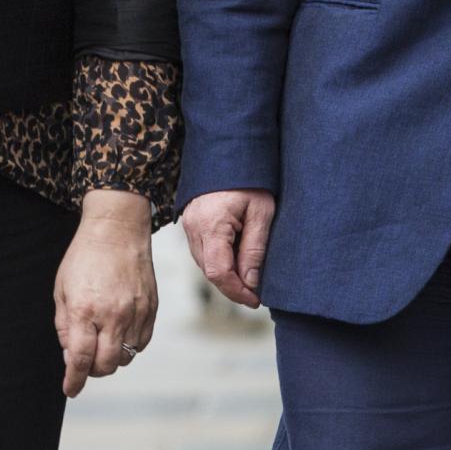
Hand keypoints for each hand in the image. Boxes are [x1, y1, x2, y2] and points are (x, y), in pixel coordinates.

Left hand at [55, 191, 155, 398]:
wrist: (117, 230)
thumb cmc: (84, 256)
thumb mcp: (62, 290)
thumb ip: (64, 326)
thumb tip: (71, 356)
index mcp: (84, 310)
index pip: (80, 359)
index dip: (74, 380)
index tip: (70, 389)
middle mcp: (112, 315)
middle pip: (106, 365)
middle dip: (92, 372)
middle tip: (85, 363)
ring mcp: (135, 313)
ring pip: (126, 357)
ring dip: (111, 359)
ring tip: (102, 343)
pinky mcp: (151, 308)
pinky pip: (142, 343)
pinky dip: (130, 346)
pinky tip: (119, 334)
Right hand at [180, 188, 276, 307]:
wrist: (230, 150)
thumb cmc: (250, 179)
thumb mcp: (261, 213)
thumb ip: (254, 250)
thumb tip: (250, 283)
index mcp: (211, 226)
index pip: (219, 272)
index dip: (237, 292)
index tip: (256, 299)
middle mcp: (194, 229)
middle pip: (210, 272)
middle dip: (232, 287)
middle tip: (256, 294)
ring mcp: (189, 226)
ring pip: (205, 264)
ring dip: (226, 276)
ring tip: (249, 279)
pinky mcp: (191, 223)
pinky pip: (202, 252)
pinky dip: (219, 262)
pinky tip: (237, 262)